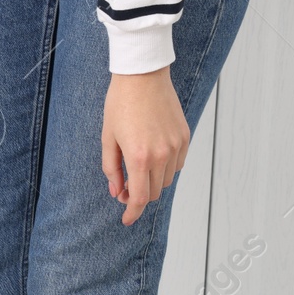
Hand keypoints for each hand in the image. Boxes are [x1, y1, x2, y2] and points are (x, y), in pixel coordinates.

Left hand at [102, 67, 189, 225]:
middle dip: (138, 195)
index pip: (139, 198)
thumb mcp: (108, 138)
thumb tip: (116, 191)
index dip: (132, 213)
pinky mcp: (185, 137)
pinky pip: (177, 164)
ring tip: (138, 167)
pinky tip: (153, 156)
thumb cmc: (120, 104)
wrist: (143, 76)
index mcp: (139, 157)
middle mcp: (161, 155)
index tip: (126, 219)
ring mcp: (176, 146)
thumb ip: (111, 169)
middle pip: (154, 192)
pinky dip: (166, 167)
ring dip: (153, 181)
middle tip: (124, 186)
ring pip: (167, 180)